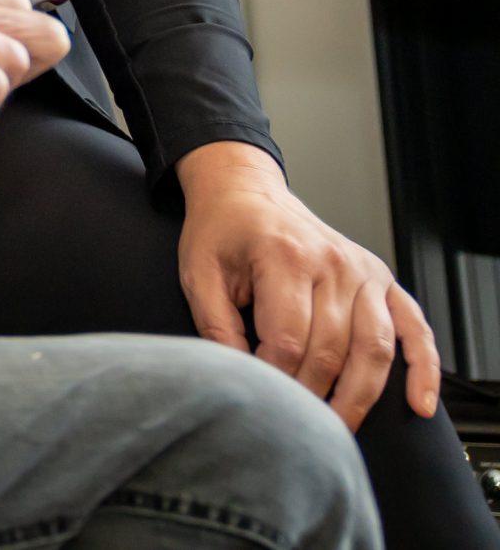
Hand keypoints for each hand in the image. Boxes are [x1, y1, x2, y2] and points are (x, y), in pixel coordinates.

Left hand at [176, 140, 440, 427]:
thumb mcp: (199, 272)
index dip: (272, 379)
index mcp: (284, 257)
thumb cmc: (220, 233)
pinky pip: (413, 328)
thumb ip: (215, 325)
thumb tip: (240, 379)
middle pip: (331, 350)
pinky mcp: (383, 279)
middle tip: (294, 425)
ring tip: (337, 431)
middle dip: (311, 395)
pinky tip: (418, 404)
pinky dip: (423, 369)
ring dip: (358, 397)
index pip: (286, 340)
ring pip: (373, 349)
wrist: (246, 192)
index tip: (258, 399)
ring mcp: (364, 272)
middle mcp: (332, 263)